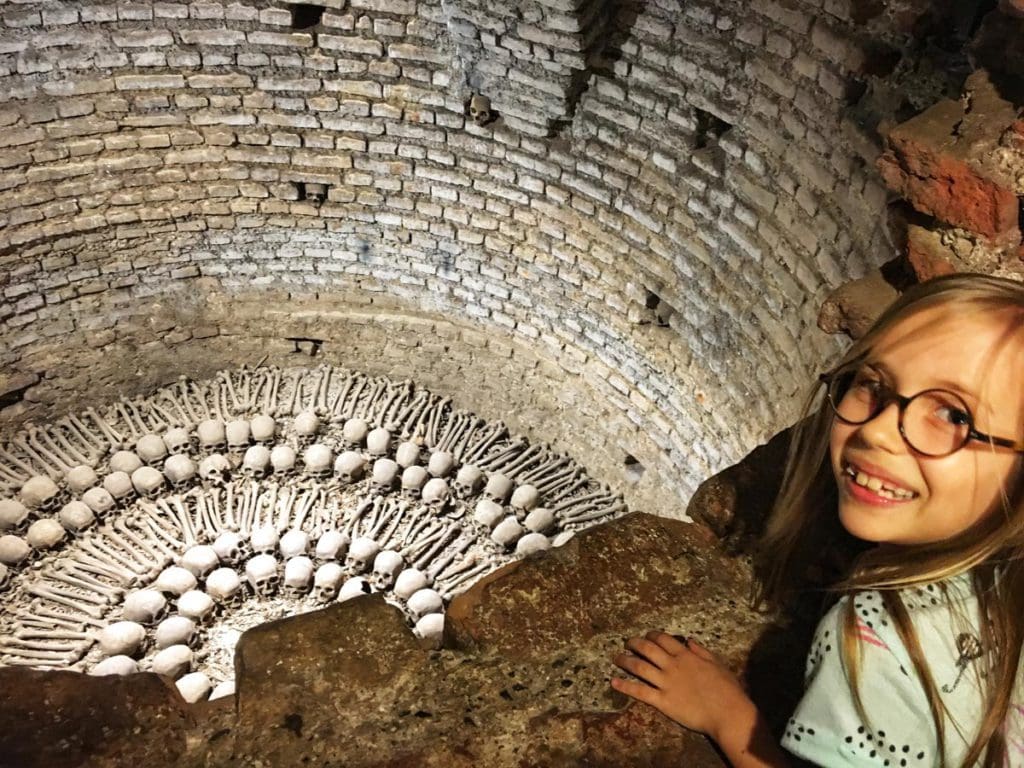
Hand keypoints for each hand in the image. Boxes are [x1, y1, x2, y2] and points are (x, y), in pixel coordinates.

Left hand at [611, 631, 754, 740]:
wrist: (727, 713)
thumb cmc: (727, 689)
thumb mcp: (717, 663)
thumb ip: (701, 651)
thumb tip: (689, 640)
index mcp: (686, 655)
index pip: (663, 639)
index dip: (652, 635)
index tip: (646, 635)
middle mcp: (672, 666)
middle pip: (648, 649)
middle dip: (635, 643)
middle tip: (628, 643)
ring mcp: (666, 683)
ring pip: (640, 667)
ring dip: (625, 661)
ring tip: (616, 658)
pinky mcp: (662, 701)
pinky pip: (640, 691)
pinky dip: (625, 686)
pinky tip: (614, 682)